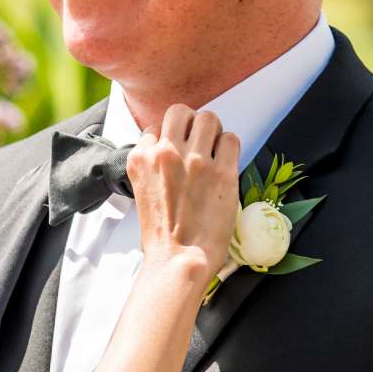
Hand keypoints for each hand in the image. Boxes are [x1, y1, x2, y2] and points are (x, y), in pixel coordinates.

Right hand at [129, 105, 240, 284]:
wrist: (179, 259)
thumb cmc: (162, 233)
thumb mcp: (143, 190)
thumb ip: (153, 165)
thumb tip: (168, 147)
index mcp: (141, 159)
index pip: (155, 127)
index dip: (168, 139)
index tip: (176, 154)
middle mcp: (166, 154)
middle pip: (180, 111)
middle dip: (191, 124)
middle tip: (198, 143)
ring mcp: (195, 161)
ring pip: (209, 118)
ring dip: (213, 132)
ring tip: (213, 151)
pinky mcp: (223, 172)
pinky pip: (231, 139)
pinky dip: (230, 148)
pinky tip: (225, 164)